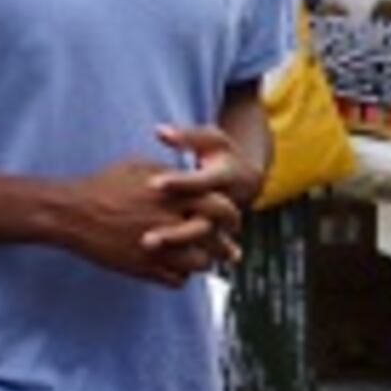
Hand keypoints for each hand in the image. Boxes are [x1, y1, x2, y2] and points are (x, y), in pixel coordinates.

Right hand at [51, 158, 234, 285]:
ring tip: (202, 261)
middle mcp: (170, 221)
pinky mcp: (143, 268)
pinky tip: (177, 270)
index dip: (230, 215)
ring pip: (200, 263)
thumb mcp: (140, 168)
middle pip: (216, 239)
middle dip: (226, 246)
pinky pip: (177, 280)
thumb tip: (191, 175)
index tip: (231, 221)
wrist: (72, 213)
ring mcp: (158, 247)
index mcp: (174, 194)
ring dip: (204, 263)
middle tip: (230, 251)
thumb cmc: (104, 185)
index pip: (221, 207)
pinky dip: (181, 277)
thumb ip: (171, 174)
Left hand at [147, 122, 258, 265]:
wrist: (247, 180)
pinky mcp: (217, 237)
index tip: (153, 184)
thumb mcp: (211, 140)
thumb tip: (160, 131)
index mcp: (225, 177)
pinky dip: (180, 256)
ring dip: (174, 244)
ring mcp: (223, 224)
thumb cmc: (221, 155)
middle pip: (201, 221)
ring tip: (144, 245)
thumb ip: (187, 137)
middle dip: (175, 229)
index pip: (201, 182)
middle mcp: (227, 204)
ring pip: (200, 240)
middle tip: (145, 233)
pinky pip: (201, 251)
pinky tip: (153, 258)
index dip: (179, 184)